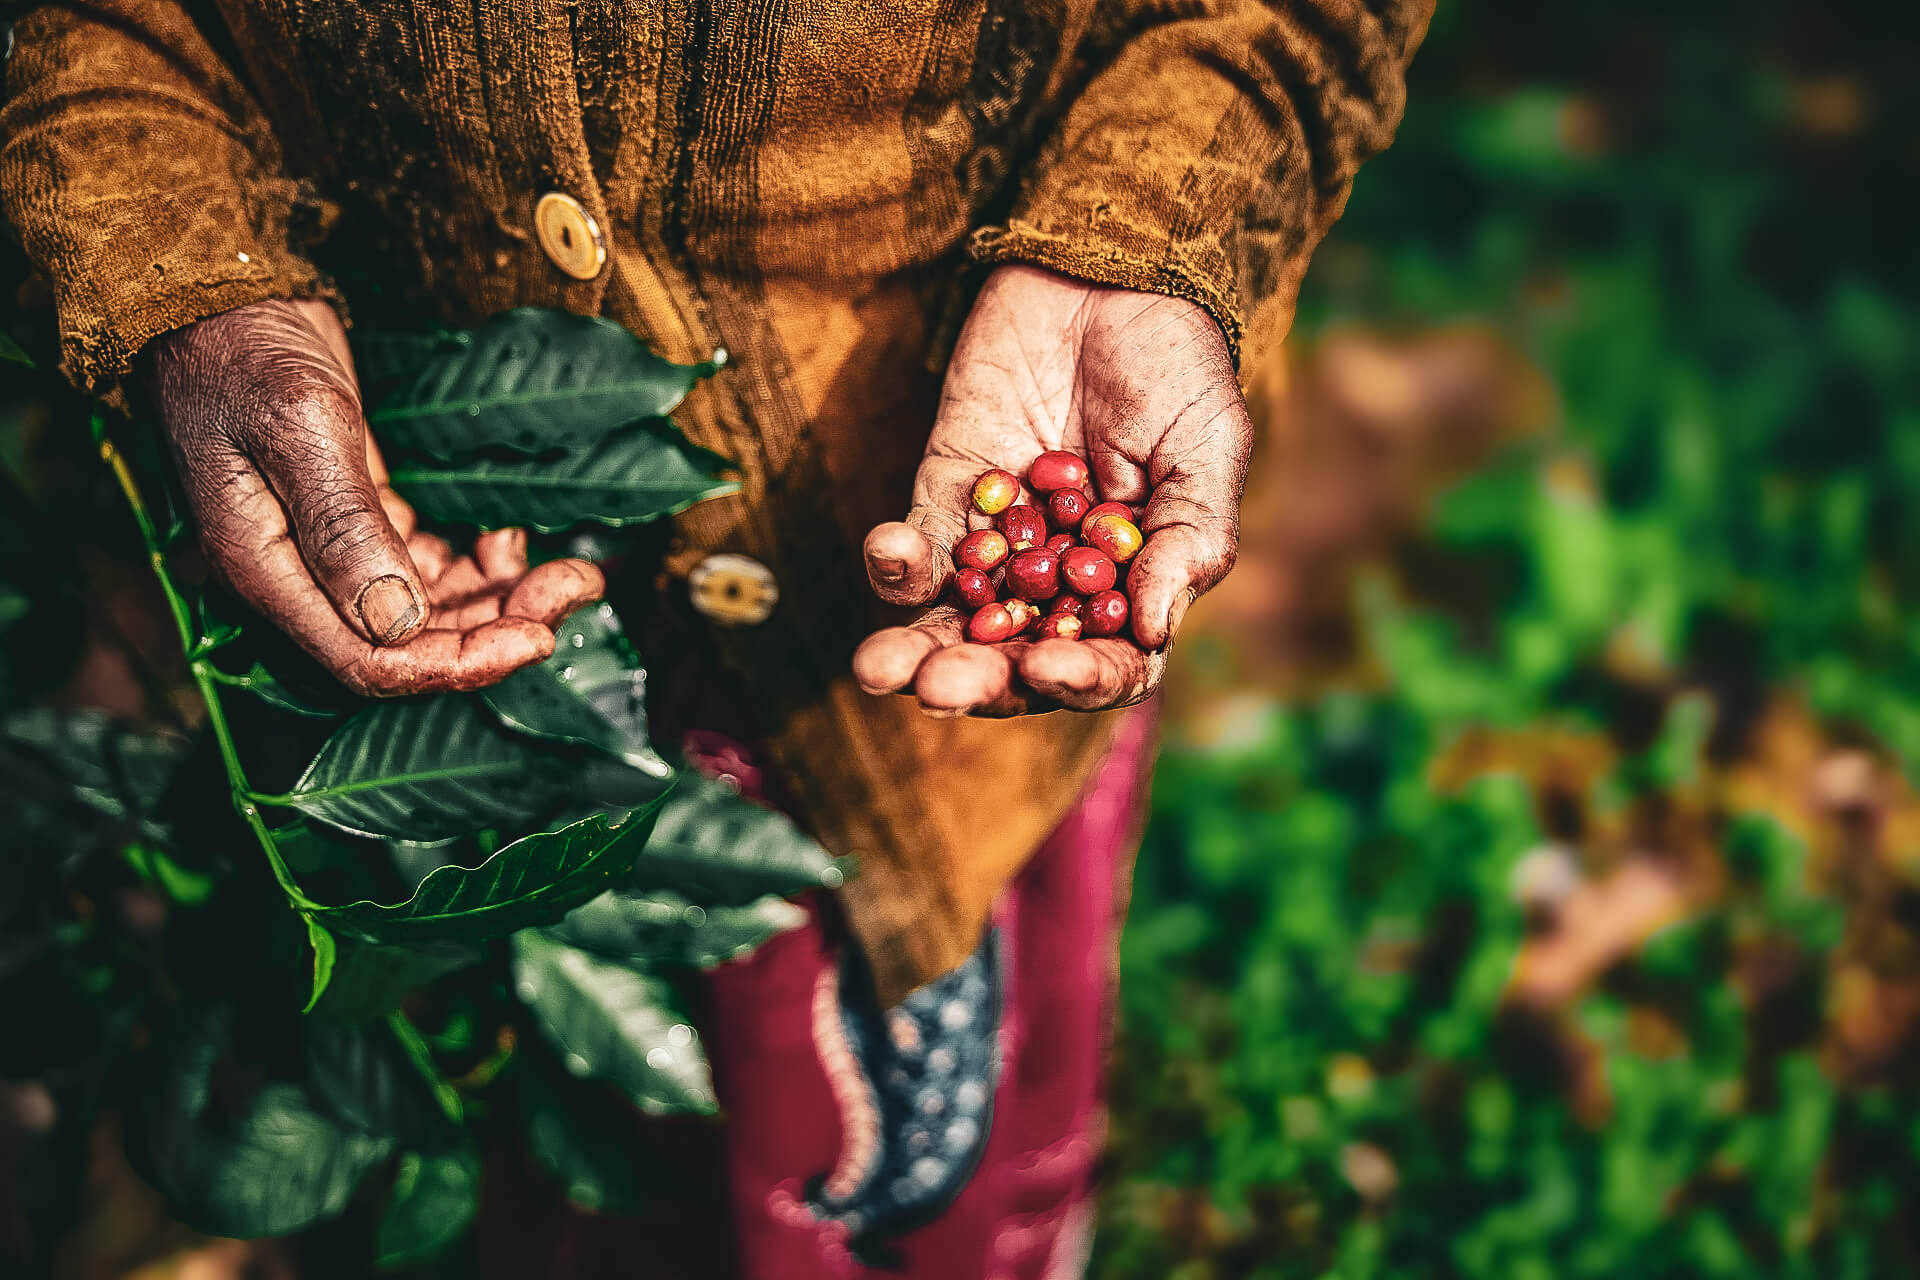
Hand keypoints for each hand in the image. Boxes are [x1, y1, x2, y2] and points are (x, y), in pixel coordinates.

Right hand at [145, 299, 603, 695]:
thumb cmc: (243, 354)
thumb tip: (395, 621)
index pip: (369, 662)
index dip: (456, 665)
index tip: (536, 641)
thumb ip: (344, 526)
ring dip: (502, 599)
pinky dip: (479, 564)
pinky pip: (430, 568)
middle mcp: (302, 578)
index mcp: (269, 575)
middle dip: (499, 628)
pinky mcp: (363, 521)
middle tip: (575, 589)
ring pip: (432, 608)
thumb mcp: (298, 428)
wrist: (219, 299)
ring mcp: (334, 553)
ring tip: (571, 573)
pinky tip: (510, 538)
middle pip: (412, 643)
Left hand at [853, 265, 1251, 715]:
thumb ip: (1188, 541)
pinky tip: (893, 552)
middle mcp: (1061, 586)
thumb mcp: (1207, 451)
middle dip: (975, 682)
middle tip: (939, 689)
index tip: (1049, 667)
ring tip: (881, 667)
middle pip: (1014, 661)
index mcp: (1133, 591)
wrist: (1108, 275)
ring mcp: (999, 549)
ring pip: (950, 624)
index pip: (1107, 665)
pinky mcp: (945, 498)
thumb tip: (1152, 631)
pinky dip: (896, 565)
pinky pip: (914, 553)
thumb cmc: (1176, 367)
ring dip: (915, 652)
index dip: (1079, 680)